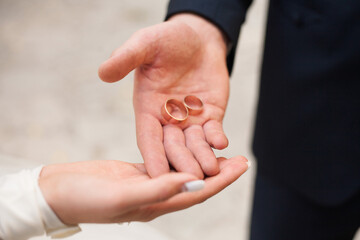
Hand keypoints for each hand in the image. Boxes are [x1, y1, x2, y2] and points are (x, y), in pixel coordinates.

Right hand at [39, 157, 248, 224]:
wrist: (59, 193)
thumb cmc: (85, 198)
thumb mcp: (120, 195)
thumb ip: (156, 190)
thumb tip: (190, 181)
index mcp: (156, 203)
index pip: (198, 192)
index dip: (222, 180)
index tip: (242, 166)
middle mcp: (157, 195)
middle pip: (197, 183)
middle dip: (221, 172)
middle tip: (241, 159)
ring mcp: (148, 184)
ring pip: (184, 173)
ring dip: (203, 162)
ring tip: (221, 150)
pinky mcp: (138, 173)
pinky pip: (167, 163)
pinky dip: (181, 155)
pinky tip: (189, 145)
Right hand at [98, 14, 228, 178]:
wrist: (197, 38)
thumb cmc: (168, 39)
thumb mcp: (145, 43)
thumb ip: (125, 58)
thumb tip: (103, 72)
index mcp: (147, 109)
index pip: (148, 138)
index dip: (152, 156)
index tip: (155, 176)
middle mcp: (167, 120)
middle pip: (173, 148)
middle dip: (182, 163)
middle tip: (190, 178)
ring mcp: (190, 120)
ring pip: (194, 145)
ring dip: (202, 157)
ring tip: (211, 169)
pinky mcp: (210, 116)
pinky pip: (213, 131)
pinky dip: (216, 137)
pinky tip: (222, 142)